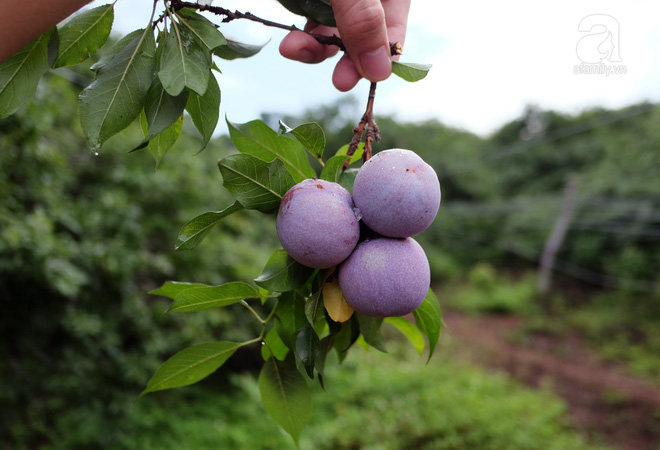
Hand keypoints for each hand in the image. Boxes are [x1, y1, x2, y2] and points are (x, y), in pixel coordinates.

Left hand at [279, 0, 410, 91]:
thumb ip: (363, 19)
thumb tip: (379, 71)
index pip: (395, 25)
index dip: (383, 55)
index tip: (367, 77)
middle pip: (363, 32)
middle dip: (347, 59)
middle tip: (340, 82)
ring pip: (331, 29)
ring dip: (315, 49)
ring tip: (293, 51)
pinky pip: (309, 20)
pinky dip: (301, 37)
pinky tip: (290, 43)